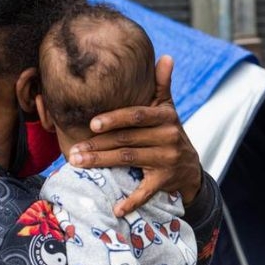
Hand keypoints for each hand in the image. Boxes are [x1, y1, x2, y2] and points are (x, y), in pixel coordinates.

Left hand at [68, 55, 203, 215]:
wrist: (191, 168)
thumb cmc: (169, 134)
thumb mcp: (168, 110)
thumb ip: (163, 85)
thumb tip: (166, 56)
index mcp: (166, 117)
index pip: (137, 116)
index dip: (114, 119)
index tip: (92, 124)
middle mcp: (169, 137)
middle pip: (127, 139)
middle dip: (97, 144)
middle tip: (72, 150)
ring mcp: (168, 160)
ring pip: (129, 160)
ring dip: (101, 163)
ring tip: (77, 163)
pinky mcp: (166, 182)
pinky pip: (146, 191)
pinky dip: (131, 201)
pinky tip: (115, 208)